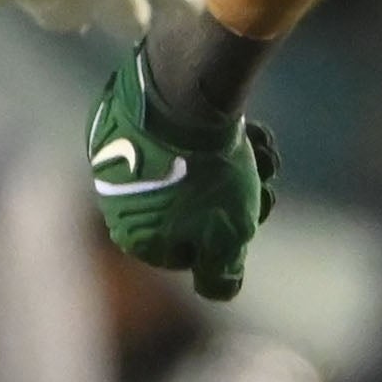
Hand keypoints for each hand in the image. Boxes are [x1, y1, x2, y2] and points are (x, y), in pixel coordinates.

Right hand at [86, 57, 280, 302]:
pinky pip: (176, 135)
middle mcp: (116, 199)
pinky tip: (243, 126)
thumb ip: (220, 273)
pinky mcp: (129, 117)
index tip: (251, 217)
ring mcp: (119, 155)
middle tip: (265, 179)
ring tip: (260, 148)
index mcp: (133, 235)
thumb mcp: (226, 236)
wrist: (181, 92)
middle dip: (235, 197)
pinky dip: (211, 135)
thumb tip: (219, 289)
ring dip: (234, 164)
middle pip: (193, 209)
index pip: (187, 254)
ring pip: (191, 169)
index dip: (226, 238)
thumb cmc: (205, 175)